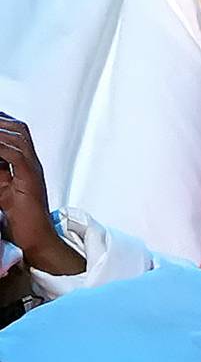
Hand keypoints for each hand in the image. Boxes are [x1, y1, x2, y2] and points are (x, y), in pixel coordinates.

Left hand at [0, 113, 82, 274]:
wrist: (36, 240)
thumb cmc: (20, 219)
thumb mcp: (2, 188)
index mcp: (26, 163)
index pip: (16, 131)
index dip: (3, 121)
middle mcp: (33, 163)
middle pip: (19, 129)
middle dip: (2, 121)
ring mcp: (34, 171)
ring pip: (18, 138)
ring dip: (0, 132)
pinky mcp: (31, 181)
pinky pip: (17, 156)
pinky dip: (2, 148)